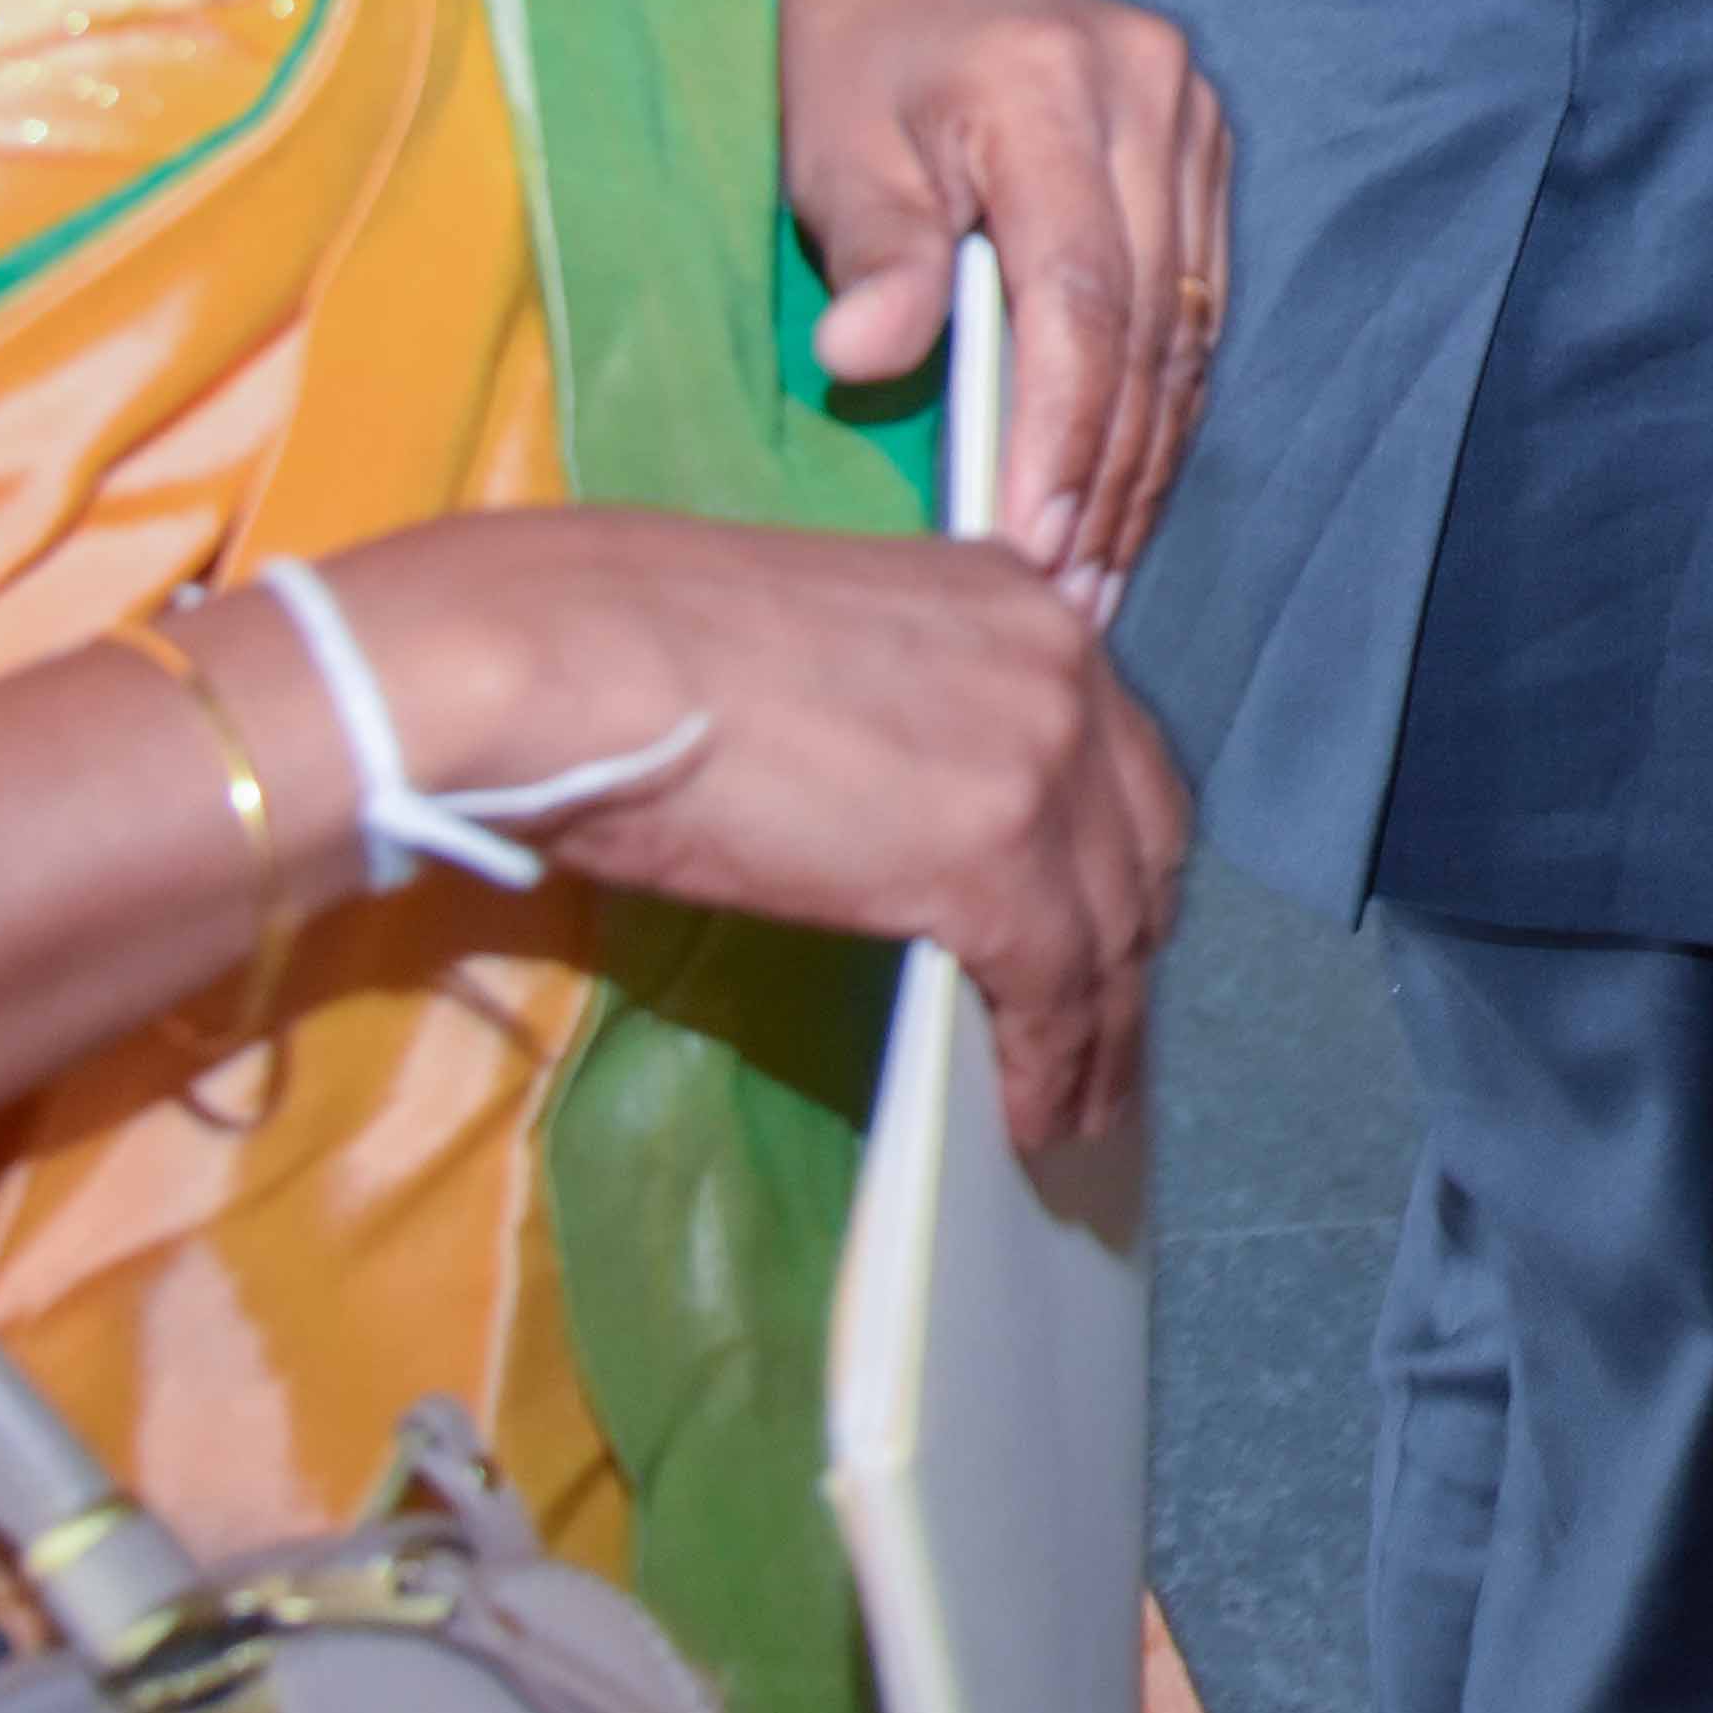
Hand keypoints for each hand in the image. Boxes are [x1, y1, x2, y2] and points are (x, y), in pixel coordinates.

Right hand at [328, 512, 1189, 1147]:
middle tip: (1109, 1029)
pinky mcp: (994, 867)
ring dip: (1102, 1030)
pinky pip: (1055, 989)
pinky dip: (1052, 1063)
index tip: (1105, 924)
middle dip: (1126, 944)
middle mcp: (1061, 667)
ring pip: (1108, 930)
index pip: (1109, 751)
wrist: (575, 663)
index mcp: (1016, 599)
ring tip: (1081, 1104)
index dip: (1113, 852)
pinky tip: (1036, 1114)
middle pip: (1138, 842)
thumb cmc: (643, 641)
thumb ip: (910, 706)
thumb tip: (911, 795)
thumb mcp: (830, 642)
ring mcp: (1040, 765)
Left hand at [779, 0, 1226, 617]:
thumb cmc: (836, 50)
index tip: (1032, 543)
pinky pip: (1195, 300)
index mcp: (1056, 84)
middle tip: (1069, 596)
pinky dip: (1160, 398)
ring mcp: (1190, 115)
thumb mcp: (831, 148)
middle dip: (1110, 474)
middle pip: (1152, 327)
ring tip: (1098, 567)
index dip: (1065, 435)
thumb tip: (869, 361)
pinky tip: (1124, 479)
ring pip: (1189, 327)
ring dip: (1145, 456)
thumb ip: (873, 255)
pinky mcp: (1198, 143)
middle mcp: (1152, 92)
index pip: (1084, 299)